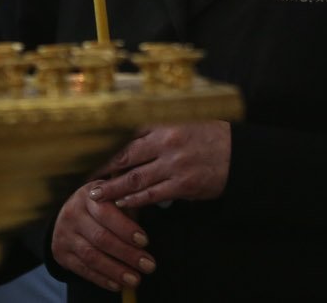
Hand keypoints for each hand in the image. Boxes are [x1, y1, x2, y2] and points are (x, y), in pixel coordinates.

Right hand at [52, 181, 155, 292]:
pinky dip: (102, 279)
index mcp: (88, 196)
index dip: (126, 228)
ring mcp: (64, 235)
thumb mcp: (112, 198)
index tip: (145, 241)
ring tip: (136, 280)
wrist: (69, 215)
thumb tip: (145, 232)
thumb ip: (128, 208)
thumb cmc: (101, 207)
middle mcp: (72, 214)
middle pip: (101, 237)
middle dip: (127, 254)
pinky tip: (118, 285)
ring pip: (91, 256)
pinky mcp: (61, 253)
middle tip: (149, 265)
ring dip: (116, 271)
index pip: (107, 213)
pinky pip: (82, 269)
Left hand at [94, 120, 231, 208]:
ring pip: (136, 179)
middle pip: (126, 156)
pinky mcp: (183, 185)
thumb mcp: (185, 123)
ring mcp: (175, 165)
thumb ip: (160, 129)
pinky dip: (136, 200)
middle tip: (87, 178)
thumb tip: (131, 140)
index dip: (109, 147)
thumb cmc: (211, 137)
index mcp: (166, 124)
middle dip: (104, 169)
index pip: (129, 135)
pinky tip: (123, 203)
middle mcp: (167, 142)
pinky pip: (153, 195)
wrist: (239, 154)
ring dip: (114, 188)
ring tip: (97, 194)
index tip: (93, 155)